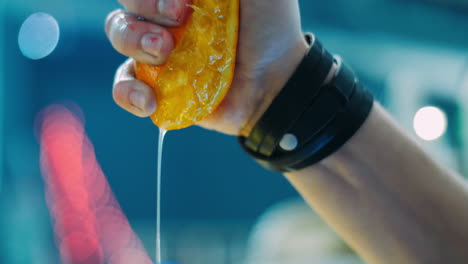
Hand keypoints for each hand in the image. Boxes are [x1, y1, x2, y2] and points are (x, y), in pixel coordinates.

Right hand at [106, 0, 308, 135]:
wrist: (279, 82)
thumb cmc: (271, 30)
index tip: (181, 4)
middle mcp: (167, 18)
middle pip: (127, 2)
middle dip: (143, 4)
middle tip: (176, 22)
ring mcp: (160, 53)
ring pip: (119, 35)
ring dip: (133, 40)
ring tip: (163, 54)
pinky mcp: (160, 88)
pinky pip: (122, 87)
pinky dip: (127, 92)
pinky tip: (149, 99)